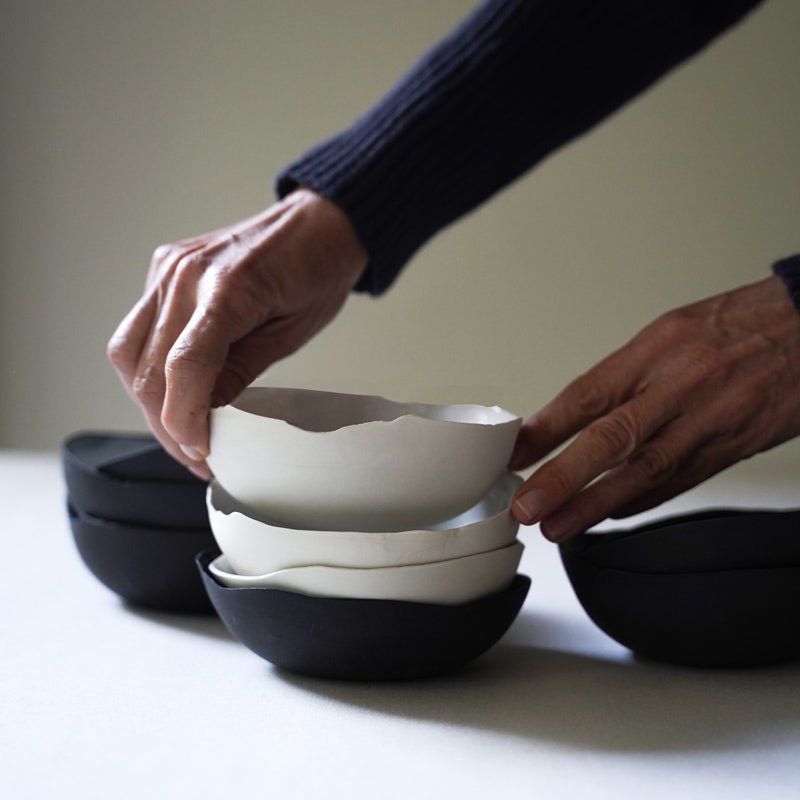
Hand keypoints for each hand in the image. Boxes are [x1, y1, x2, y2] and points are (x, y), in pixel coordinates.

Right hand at [107, 189, 367, 477]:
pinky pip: (138, 328)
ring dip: (147, 400)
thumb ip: (241, 373)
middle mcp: (187, 274)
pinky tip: (176, 387)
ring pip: (127, 352)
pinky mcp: (163, 267)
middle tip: (195, 454)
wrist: (318, 223)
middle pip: (148, 369)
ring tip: (180, 430)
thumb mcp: (292, 335)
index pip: (184, 367)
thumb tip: (204, 416)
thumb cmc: (317, 274)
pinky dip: (148, 366)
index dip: (184, 419)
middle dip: (166, 423)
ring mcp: (169, 267)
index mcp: (230, 289)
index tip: (200, 451)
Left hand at [509, 275, 799, 540]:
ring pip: (644, 472)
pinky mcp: (729, 451)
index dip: (544, 430)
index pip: (586, 395)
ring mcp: (706, 423)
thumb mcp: (668, 332)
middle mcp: (678, 388)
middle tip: (527, 506)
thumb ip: (621, 377)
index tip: (513, 455)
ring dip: (595, 505)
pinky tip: (609, 516)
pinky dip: (640, 502)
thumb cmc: (735, 326)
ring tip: (558, 526)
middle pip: (611, 439)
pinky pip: (678, 483)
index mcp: (655, 351)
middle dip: (563, 478)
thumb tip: (568, 417)